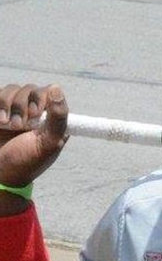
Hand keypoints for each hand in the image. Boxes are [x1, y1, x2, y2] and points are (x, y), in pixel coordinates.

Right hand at [0, 83, 68, 203]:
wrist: (0, 172)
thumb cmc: (27, 161)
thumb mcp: (47, 143)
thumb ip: (57, 119)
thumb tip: (57, 88)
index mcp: (52, 119)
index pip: (50, 92)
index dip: (41, 99)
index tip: (35, 116)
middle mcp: (36, 111)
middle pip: (30, 89)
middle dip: (22, 105)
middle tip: (19, 126)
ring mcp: (16, 109)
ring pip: (12, 89)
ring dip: (7, 105)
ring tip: (6, 125)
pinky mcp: (0, 110)